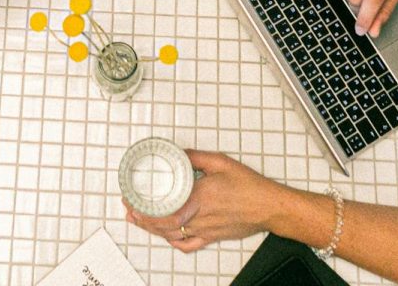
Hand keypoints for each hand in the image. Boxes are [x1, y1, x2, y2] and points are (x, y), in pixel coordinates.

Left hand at [124, 150, 288, 252]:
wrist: (268, 206)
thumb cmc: (249, 186)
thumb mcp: (220, 162)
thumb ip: (196, 157)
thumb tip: (178, 152)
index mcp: (198, 198)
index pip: (163, 210)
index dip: (143, 209)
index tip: (131, 199)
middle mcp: (199, 218)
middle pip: (163, 225)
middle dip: (142, 219)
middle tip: (129, 208)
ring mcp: (205, 230)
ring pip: (172, 236)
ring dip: (153, 230)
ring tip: (139, 221)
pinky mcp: (212, 237)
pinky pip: (188, 245)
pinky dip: (174, 242)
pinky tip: (167, 236)